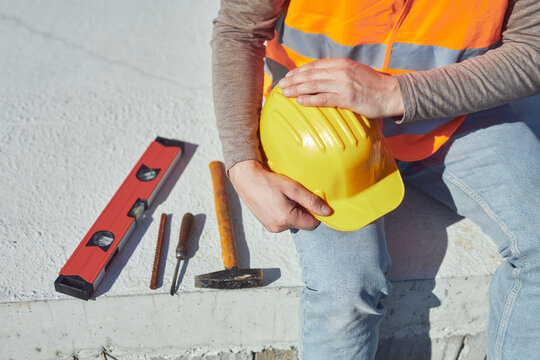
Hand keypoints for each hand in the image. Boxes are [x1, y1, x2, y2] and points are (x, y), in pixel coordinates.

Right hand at [228, 160, 331, 232]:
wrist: (247, 180)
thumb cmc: (268, 182)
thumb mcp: (293, 188)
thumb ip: (311, 201)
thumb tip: (327, 212)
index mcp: (286, 219)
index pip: (312, 224)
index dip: (314, 212)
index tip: (309, 200)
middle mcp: (278, 227)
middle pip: (302, 223)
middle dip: (302, 210)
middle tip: (293, 196)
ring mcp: (271, 228)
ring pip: (292, 222)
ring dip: (292, 211)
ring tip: (283, 197)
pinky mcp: (267, 225)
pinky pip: (283, 222)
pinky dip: (284, 213)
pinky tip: (277, 201)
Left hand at [278, 58, 403, 118]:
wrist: (391, 93)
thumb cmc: (373, 85)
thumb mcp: (354, 72)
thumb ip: (338, 72)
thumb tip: (321, 76)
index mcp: (341, 64)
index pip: (314, 66)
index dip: (298, 71)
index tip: (288, 77)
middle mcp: (340, 71)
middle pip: (310, 75)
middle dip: (293, 80)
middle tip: (281, 86)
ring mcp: (343, 84)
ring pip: (314, 85)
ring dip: (296, 89)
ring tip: (285, 93)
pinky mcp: (347, 98)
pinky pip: (323, 98)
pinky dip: (310, 99)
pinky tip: (300, 101)